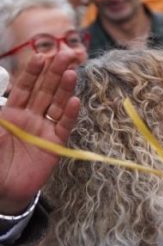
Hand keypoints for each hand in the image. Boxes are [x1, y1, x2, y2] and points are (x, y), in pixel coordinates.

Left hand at [0, 53, 80, 214]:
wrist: (3, 190)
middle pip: (45, 90)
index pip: (25, 87)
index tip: (40, 56)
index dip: (32, 72)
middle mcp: (30, 117)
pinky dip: (69, 114)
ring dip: (64, 88)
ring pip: (56, 104)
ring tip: (71, 73)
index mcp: (12, 112)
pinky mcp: (55, 144)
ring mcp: (44, 129)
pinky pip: (63, 126)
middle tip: (65, 55)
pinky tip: (73, 101)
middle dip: (54, 72)